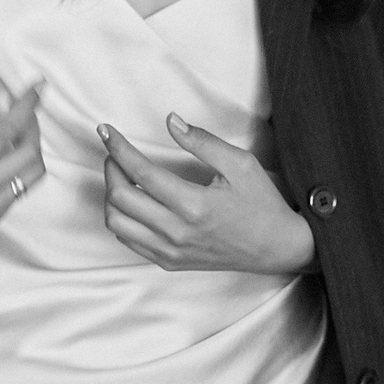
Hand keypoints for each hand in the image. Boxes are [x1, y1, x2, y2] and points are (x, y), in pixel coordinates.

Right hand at [0, 69, 44, 243]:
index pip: (5, 132)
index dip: (26, 107)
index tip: (36, 89)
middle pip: (28, 155)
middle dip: (34, 125)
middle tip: (26, 110)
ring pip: (32, 176)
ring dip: (32, 148)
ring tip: (19, 132)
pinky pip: (20, 192)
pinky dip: (19, 169)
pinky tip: (4, 157)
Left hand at [98, 115, 318, 277]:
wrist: (276, 248)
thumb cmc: (261, 204)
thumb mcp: (240, 164)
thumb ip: (202, 142)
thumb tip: (171, 121)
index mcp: (195, 205)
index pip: (140, 172)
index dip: (118, 148)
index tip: (106, 131)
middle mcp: (177, 232)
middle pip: (120, 198)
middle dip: (110, 167)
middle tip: (115, 151)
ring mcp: (171, 251)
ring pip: (117, 223)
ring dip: (111, 194)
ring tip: (121, 175)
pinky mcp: (169, 262)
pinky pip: (128, 241)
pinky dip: (120, 218)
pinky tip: (131, 200)